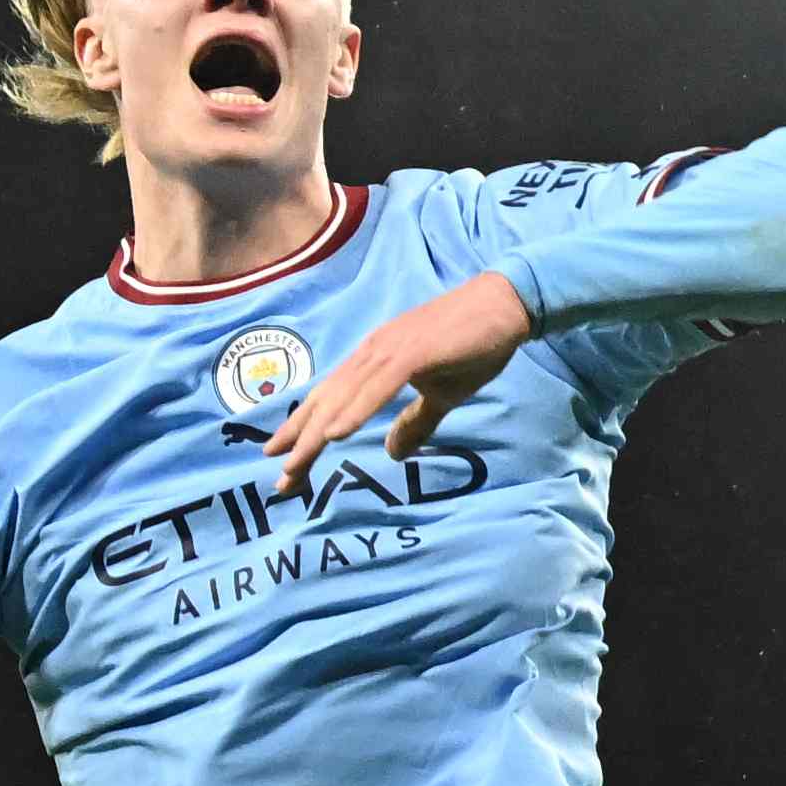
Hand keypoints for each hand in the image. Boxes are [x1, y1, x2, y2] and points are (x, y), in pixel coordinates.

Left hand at [260, 272, 534, 487]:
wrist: (504, 306)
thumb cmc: (473, 347)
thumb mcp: (441, 396)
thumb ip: (415, 423)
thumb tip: (393, 455)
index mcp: (373, 362)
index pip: (330, 401)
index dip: (304, 432)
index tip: (284, 466)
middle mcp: (371, 353)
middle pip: (326, 401)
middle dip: (299, 441)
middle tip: (280, 479)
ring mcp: (389, 350)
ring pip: (343, 397)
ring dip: (316, 433)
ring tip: (294, 465)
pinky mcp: (412, 352)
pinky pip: (377, 386)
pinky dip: (354, 410)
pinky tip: (334, 434)